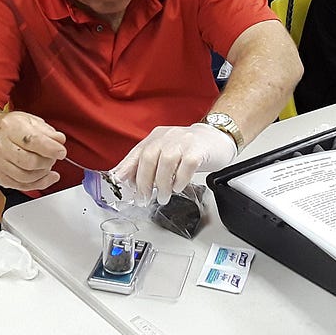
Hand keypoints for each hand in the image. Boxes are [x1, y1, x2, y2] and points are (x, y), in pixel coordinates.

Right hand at [0, 111, 66, 190]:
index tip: (61, 152)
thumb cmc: (12, 128)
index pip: (33, 141)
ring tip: (47, 165)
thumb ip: (48, 131)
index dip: (51, 149)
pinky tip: (45, 177)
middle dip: (47, 162)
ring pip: (26, 177)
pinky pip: (21, 186)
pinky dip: (38, 184)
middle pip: (30, 162)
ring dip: (43, 174)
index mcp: (10, 127)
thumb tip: (59, 140)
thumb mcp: (32, 121)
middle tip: (52, 157)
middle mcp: (0, 145)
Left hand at [112, 123, 236, 205]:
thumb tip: (127, 179)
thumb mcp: (165, 153)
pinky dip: (180, 179)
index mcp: (156, 137)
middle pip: (149, 157)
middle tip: (143, 198)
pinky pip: (186, 165)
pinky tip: (178, 187)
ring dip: (162, 184)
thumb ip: (147, 163)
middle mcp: (167, 136)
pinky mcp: (198, 149)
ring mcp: (183, 141)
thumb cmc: (189, 149)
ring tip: (163, 197)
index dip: (126, 168)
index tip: (118, 183)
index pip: (137, 152)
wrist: (217, 138)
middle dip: (144, 181)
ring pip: (166, 162)